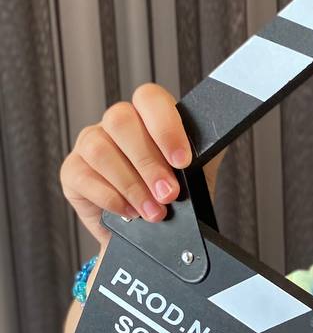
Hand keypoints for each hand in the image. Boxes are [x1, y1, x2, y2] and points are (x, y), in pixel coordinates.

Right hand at [60, 82, 199, 246]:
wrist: (149, 235)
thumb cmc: (171, 197)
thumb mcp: (195, 174)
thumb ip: (205, 154)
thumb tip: (221, 137)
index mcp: (147, 116)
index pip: (150, 98)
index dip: (165, 127)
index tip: (183, 161)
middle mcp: (115, 124)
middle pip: (121, 121)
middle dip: (149, 163)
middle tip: (169, 195)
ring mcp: (90, 144)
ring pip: (101, 150)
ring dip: (131, 185)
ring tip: (153, 212)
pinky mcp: (72, 172)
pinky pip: (84, 177)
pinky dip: (110, 198)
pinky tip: (129, 212)